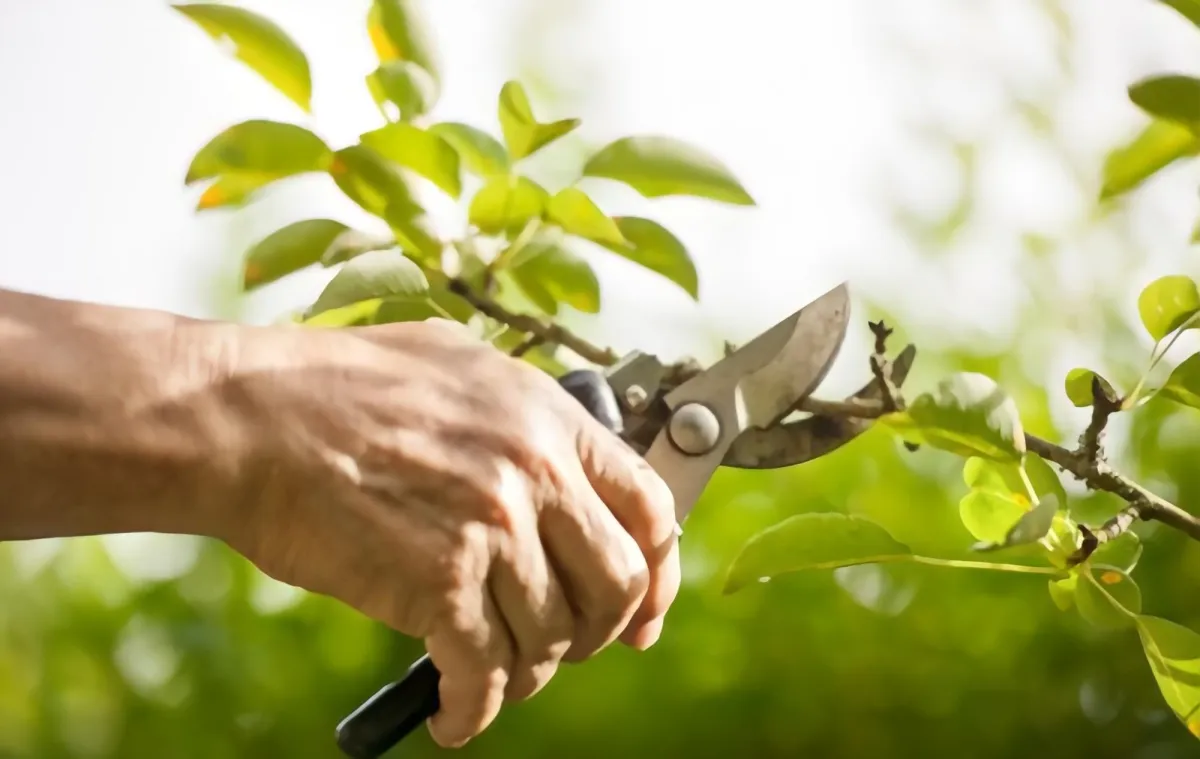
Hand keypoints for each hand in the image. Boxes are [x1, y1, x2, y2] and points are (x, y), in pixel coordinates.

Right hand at [219, 319, 680, 746]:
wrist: (250, 417)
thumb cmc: (337, 386)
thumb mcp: (457, 364)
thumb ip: (522, 414)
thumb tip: (562, 466)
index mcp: (548, 418)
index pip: (650, 507)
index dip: (658, 572)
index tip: (645, 611)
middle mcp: (535, 472)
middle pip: (618, 584)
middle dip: (601, 632)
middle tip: (571, 646)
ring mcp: (491, 528)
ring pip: (552, 637)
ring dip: (530, 672)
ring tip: (497, 675)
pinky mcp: (438, 582)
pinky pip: (485, 673)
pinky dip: (475, 711)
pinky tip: (456, 717)